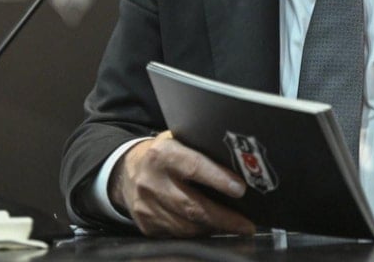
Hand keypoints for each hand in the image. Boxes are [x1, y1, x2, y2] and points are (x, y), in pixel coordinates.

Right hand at [109, 130, 254, 236]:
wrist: (127, 170)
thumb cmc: (164, 152)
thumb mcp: (178, 139)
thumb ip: (200, 148)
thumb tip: (237, 160)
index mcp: (163, 154)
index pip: (194, 166)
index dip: (219, 179)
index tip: (240, 190)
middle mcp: (152, 181)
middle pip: (192, 205)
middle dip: (223, 217)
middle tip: (246, 224)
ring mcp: (147, 206)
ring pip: (186, 226)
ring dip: (213, 228)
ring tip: (234, 227)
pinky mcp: (146, 225)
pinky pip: (177, 234)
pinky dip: (198, 233)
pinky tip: (212, 228)